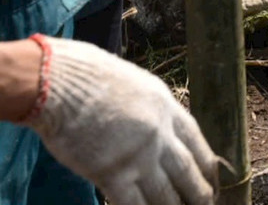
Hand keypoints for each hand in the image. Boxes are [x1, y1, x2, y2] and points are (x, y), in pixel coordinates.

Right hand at [26, 37, 217, 204]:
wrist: (57, 82)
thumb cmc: (83, 74)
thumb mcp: (130, 81)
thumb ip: (143, 107)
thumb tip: (146, 124)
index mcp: (163, 105)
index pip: (195, 139)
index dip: (205, 161)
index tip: (211, 175)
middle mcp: (158, 133)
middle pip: (188, 171)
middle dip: (199, 193)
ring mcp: (138, 156)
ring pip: (166, 195)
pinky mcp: (112, 174)